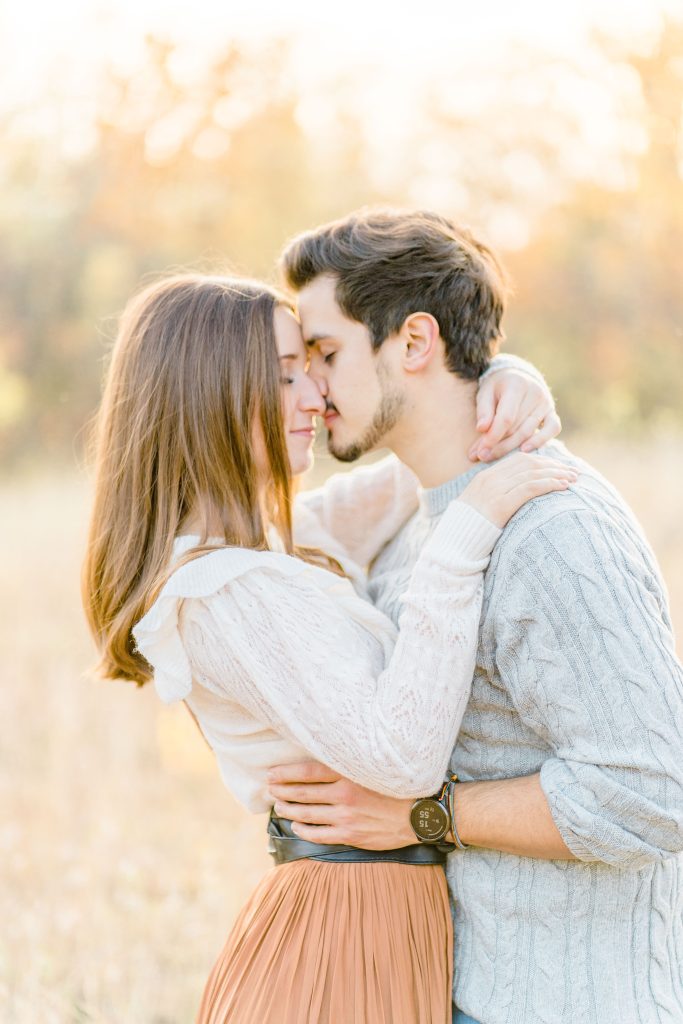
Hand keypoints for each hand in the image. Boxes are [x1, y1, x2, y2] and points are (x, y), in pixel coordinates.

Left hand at [267, 761, 414, 849]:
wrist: (420, 813)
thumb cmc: (396, 786)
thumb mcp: (371, 768)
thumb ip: (346, 766)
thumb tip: (321, 762)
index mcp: (349, 773)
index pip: (307, 771)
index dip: (285, 773)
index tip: (271, 773)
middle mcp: (344, 794)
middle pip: (302, 792)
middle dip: (282, 790)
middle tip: (269, 788)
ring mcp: (346, 816)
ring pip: (307, 813)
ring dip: (288, 809)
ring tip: (278, 805)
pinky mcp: (350, 835)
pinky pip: (318, 834)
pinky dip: (303, 829)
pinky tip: (295, 824)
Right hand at [458, 451, 576, 528]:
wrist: (454, 545)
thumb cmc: (469, 530)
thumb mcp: (480, 507)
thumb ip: (497, 495)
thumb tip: (517, 494)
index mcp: (484, 477)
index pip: (519, 460)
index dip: (542, 461)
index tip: (559, 467)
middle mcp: (489, 479)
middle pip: (528, 464)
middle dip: (553, 466)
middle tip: (573, 471)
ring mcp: (494, 491)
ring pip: (532, 473)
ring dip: (556, 474)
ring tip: (573, 478)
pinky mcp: (500, 505)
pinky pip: (529, 488)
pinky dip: (549, 484)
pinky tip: (563, 486)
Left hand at [471, 368, 560, 461]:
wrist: (518, 377)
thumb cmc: (498, 388)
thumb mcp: (485, 393)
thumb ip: (484, 411)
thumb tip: (482, 429)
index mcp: (517, 385)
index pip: (506, 417)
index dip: (493, 435)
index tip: (480, 449)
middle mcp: (535, 393)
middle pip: (516, 427)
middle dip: (498, 445)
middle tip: (481, 456)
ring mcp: (546, 404)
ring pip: (529, 432)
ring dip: (510, 448)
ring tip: (492, 457)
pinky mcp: (552, 413)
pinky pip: (552, 429)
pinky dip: (539, 441)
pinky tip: (524, 450)